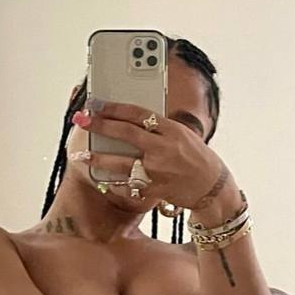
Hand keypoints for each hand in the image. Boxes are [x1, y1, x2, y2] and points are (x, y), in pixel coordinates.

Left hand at [70, 100, 227, 209]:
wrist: (213, 188)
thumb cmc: (196, 158)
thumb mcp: (183, 135)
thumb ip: (159, 129)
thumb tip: (128, 120)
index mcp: (173, 130)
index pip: (139, 114)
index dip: (115, 107)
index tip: (98, 104)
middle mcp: (164, 149)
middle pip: (126, 134)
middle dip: (100, 126)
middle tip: (82, 120)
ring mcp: (159, 171)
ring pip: (121, 163)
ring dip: (98, 158)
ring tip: (81, 154)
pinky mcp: (155, 190)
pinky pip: (128, 186)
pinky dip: (113, 183)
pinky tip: (101, 180)